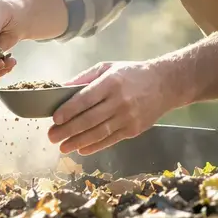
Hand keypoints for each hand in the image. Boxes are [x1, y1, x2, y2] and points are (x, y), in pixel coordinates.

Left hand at [47, 60, 181, 154]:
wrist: (165, 84)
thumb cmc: (132, 74)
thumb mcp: (108, 67)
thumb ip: (84, 78)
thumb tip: (62, 89)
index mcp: (111, 82)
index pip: (85, 98)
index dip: (69, 110)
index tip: (55, 118)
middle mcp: (119, 101)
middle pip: (89, 119)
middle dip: (68, 130)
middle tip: (52, 136)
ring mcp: (128, 117)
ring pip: (99, 133)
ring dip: (78, 142)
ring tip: (63, 147)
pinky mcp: (134, 130)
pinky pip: (111, 140)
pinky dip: (95, 146)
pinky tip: (82, 149)